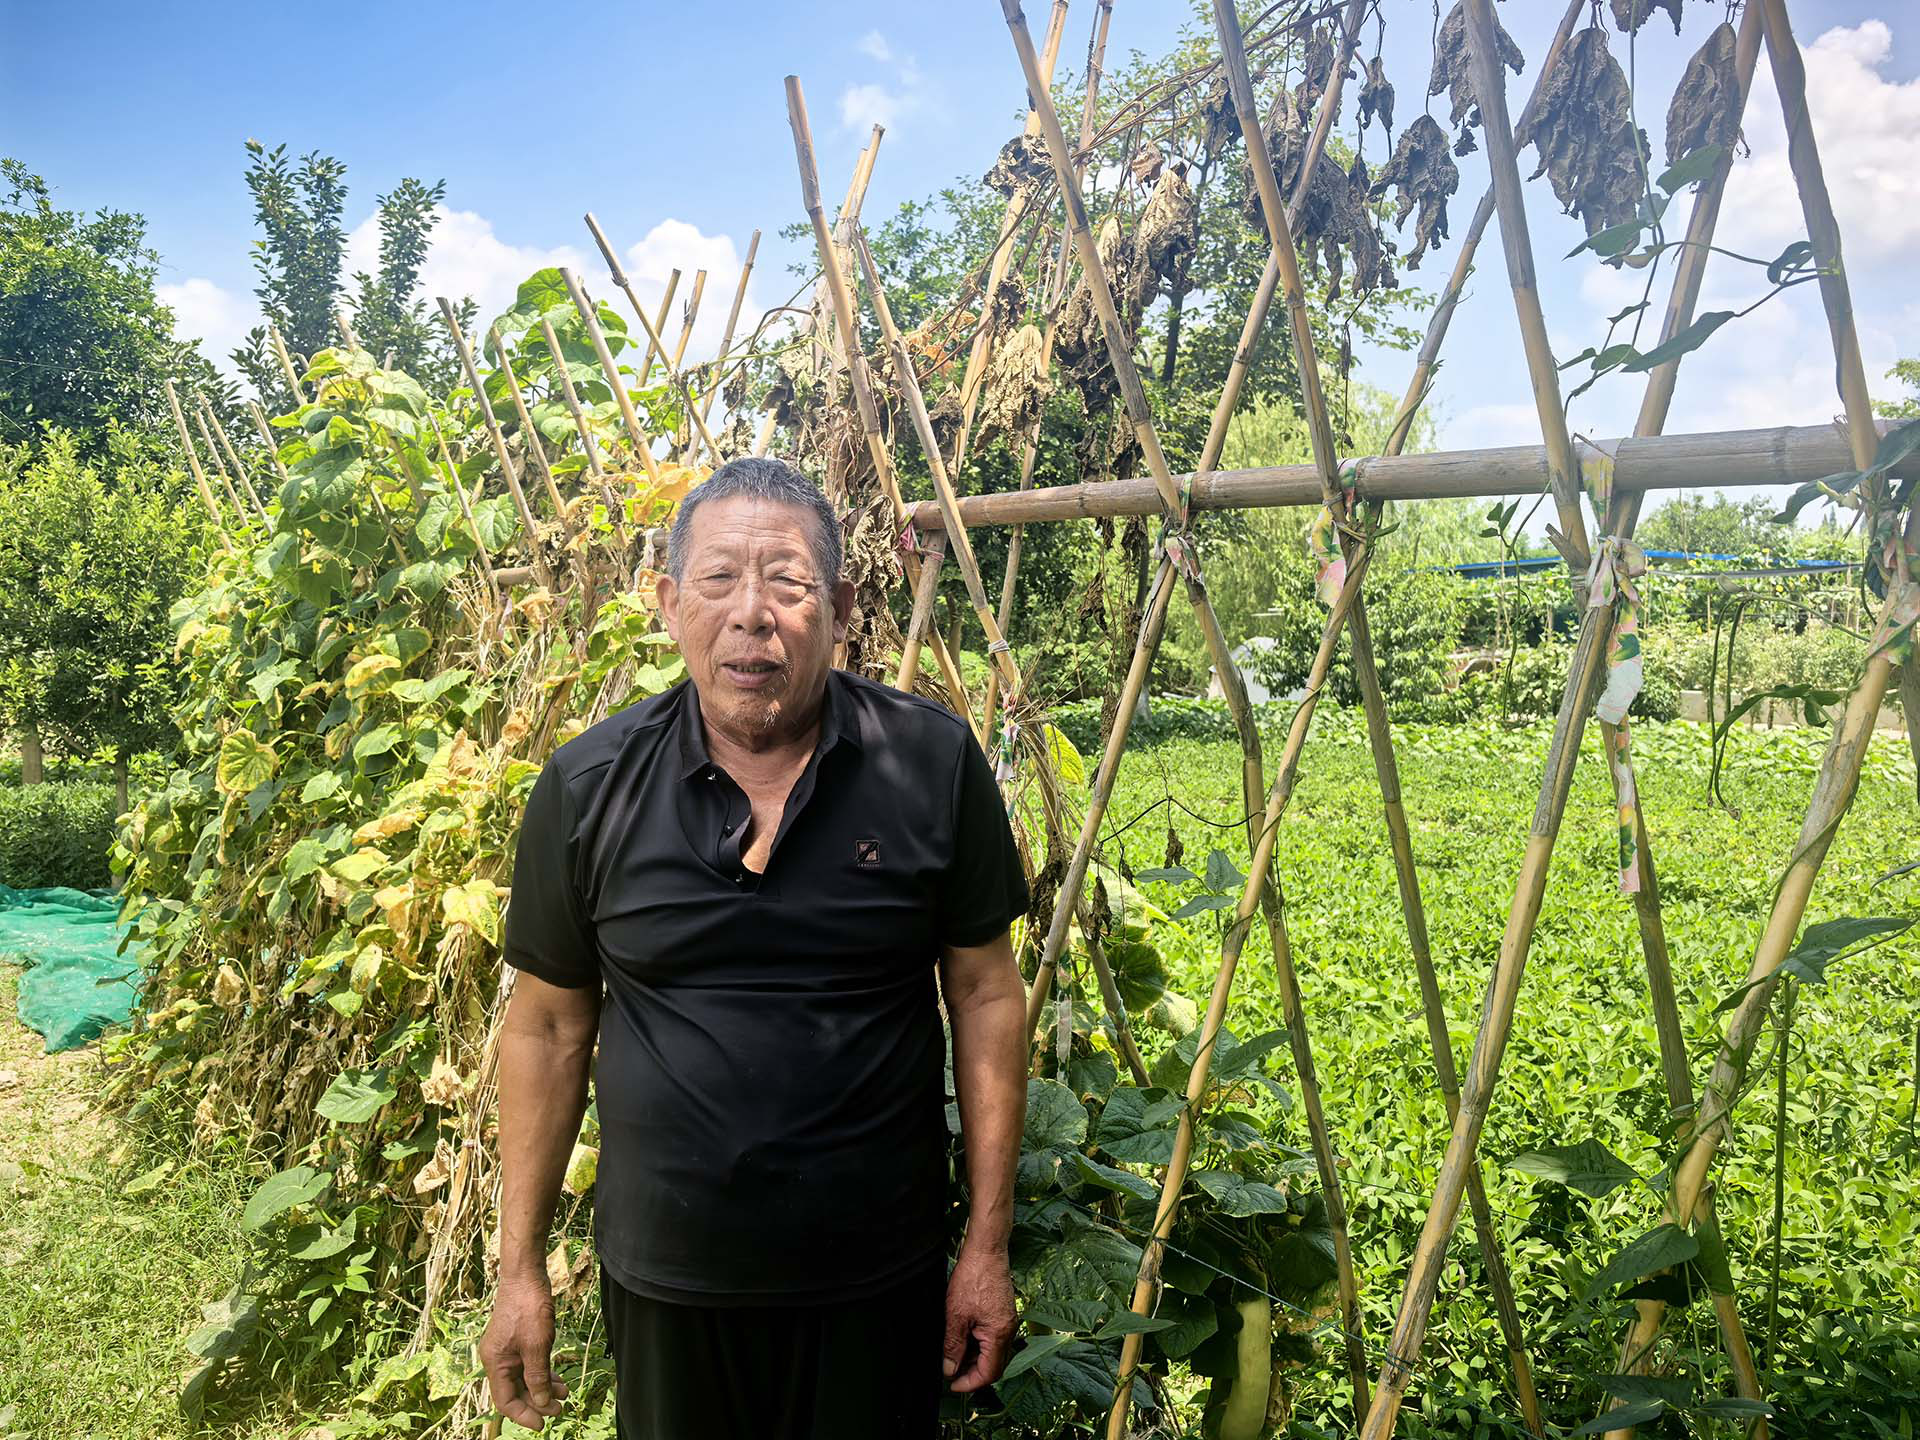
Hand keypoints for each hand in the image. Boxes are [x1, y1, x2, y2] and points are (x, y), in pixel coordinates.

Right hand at [481, 1272, 570, 1430]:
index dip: (523, 1415)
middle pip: (515, 1392)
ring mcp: (508, 1350)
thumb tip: (540, 1404)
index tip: (542, 1424)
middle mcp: (498, 1359)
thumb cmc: (528, 1306)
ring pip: (524, 1379)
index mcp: (496, 1363)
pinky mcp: (518, 1340)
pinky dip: (543, 1374)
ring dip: (543, 1389)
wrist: (525, 1275)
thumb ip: (537, 1377)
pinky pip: (529, 1365)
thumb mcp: (536, 1345)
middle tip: (559, 1408)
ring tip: (564, 1394)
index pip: (505, 1401)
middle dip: (536, 1403)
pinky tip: (558, 1380)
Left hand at [943, 1244, 1017, 1392]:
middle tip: (949, 1370)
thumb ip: (953, 1346)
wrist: (986, 1250)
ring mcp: (1007, 1321)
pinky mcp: (1002, 1312)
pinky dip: (977, 1342)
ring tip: (952, 1353)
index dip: (970, 1383)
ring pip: (991, 1351)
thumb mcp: (955, 1315)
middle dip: (970, 1371)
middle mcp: (1008, 1330)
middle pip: (992, 1364)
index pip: (989, 1373)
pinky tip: (962, 1336)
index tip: (952, 1385)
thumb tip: (949, 1369)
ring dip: (973, 1356)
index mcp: (999, 1334)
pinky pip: (992, 1336)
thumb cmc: (973, 1277)